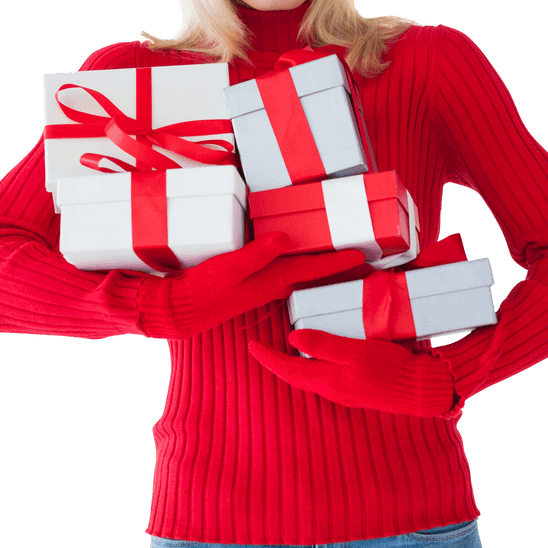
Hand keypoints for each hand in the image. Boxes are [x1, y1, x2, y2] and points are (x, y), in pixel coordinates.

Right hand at [138, 233, 365, 338]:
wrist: (184, 310)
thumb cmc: (205, 290)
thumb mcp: (230, 267)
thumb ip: (257, 253)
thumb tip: (285, 238)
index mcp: (273, 279)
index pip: (314, 268)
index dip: (339, 261)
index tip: (363, 255)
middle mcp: (274, 283)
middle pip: (314, 270)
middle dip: (337, 264)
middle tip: (362, 255)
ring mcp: (263, 283)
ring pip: (301, 270)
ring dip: (320, 262)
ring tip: (339, 252)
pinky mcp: (252, 281)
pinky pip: (284, 268)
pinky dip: (298, 261)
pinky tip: (297, 253)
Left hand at [248, 328, 456, 416]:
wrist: (421, 390)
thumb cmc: (390, 370)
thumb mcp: (356, 352)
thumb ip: (324, 345)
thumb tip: (292, 339)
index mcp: (327, 381)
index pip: (287, 370)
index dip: (267, 358)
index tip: (251, 345)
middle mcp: (332, 389)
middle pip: (295, 374)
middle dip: (277, 361)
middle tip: (264, 344)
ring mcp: (344, 390)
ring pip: (311, 374)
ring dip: (295, 361)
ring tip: (286, 344)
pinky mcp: (355, 387)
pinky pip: (327, 373)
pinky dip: (316, 362)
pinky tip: (320, 350)